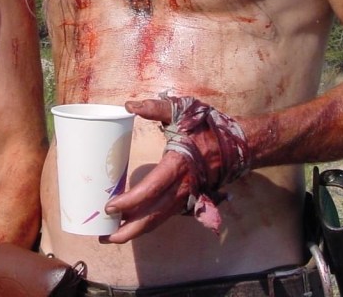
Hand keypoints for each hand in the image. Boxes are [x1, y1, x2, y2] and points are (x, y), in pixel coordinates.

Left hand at [101, 98, 218, 243]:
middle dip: (129, 229)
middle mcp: (183, 187)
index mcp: (178, 165)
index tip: (109, 206)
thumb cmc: (208, 127)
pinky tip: (132, 223)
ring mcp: (187, 196)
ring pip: (160, 219)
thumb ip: (155, 108)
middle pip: (154, 215)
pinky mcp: (189, 199)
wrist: (239, 144)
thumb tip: (129, 105)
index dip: (130, 201)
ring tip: (112, 237)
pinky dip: (149, 222)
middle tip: (104, 237)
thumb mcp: (182, 112)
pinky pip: (166, 215)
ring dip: (137, 230)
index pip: (151, 189)